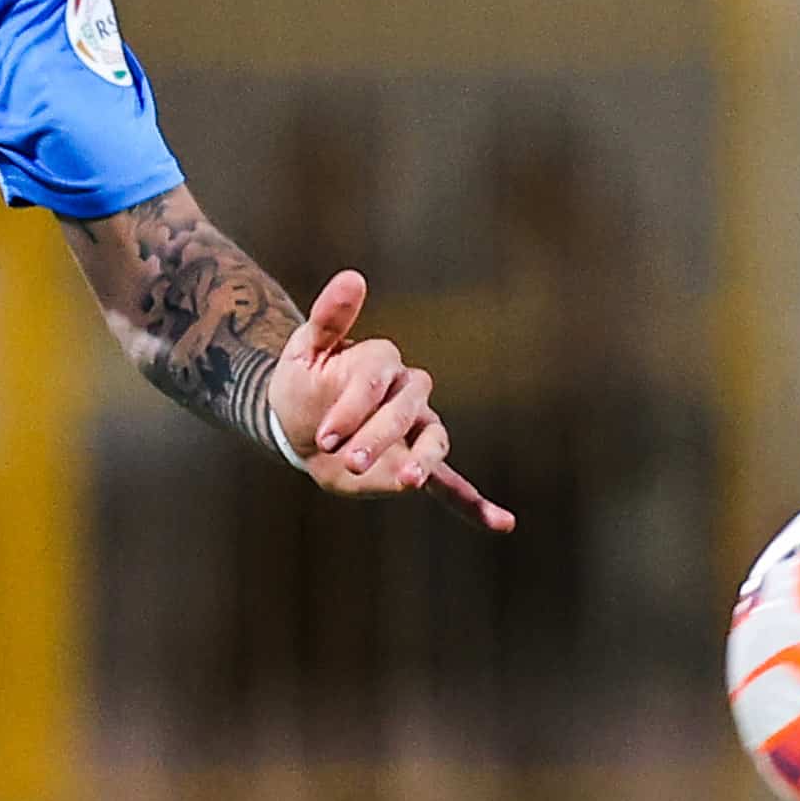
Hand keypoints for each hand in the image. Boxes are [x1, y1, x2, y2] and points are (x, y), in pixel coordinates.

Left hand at [267, 270, 514, 528]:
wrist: (297, 425)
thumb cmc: (303, 385)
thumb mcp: (304, 351)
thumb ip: (330, 318)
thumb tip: (353, 276)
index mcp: (382, 363)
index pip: (376, 383)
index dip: (351, 408)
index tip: (323, 434)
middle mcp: (407, 394)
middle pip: (406, 411)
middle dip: (378, 437)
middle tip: (349, 461)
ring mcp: (416, 430)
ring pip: (434, 441)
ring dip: (423, 462)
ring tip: (411, 480)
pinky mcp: (414, 463)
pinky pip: (451, 484)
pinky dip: (474, 504)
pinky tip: (502, 523)